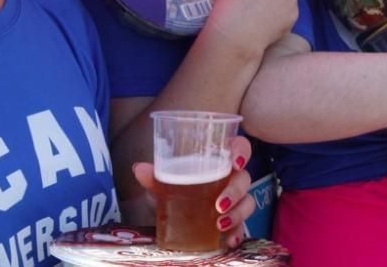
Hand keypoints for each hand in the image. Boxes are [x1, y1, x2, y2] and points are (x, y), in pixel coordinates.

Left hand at [131, 136, 253, 247]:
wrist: (174, 212)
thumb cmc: (177, 188)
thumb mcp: (164, 182)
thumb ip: (155, 176)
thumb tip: (139, 169)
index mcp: (219, 159)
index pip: (239, 147)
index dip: (241, 151)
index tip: (235, 162)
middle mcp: (231, 177)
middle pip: (244, 178)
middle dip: (235, 191)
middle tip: (219, 204)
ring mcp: (235, 199)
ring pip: (247, 201)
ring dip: (237, 213)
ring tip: (220, 224)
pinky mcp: (233, 219)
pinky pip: (242, 225)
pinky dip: (237, 233)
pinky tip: (231, 241)